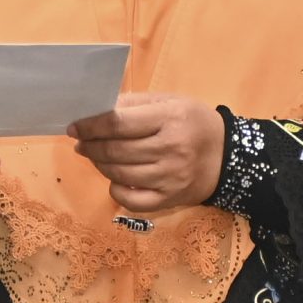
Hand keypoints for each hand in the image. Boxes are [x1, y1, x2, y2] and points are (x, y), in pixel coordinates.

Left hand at [68, 92, 223, 215]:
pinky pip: (131, 200)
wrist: (228, 157)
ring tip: (96, 156)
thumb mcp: (169, 102)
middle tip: (81, 143)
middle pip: (116, 150)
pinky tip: (115, 179)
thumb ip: (134, 104)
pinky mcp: (170, 199)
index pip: (119, 123)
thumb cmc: (193, 123)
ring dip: (99, 165)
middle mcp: (171, 149)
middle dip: (91, 146)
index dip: (91, 126)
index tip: (74, 127)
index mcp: (170, 118)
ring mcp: (170, 177)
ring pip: (119, 174)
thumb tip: (96, 110)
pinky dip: (115, 190)